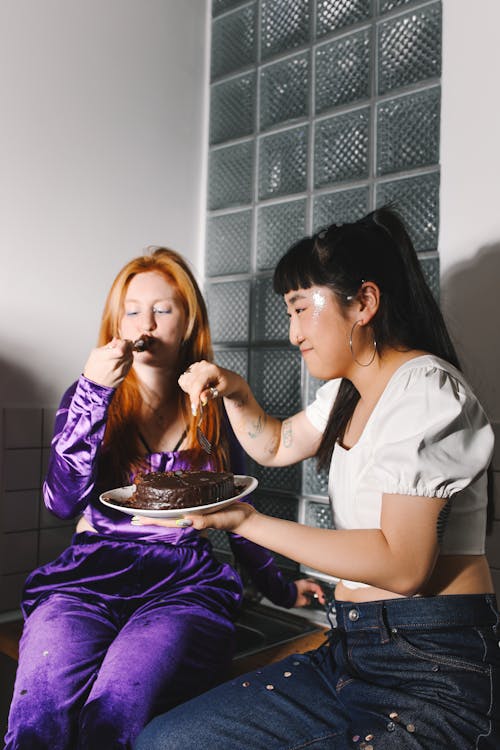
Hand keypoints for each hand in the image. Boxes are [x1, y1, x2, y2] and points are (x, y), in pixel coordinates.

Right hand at [83, 338, 133, 388]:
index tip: (122, 341)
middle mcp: (115, 365)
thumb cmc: (92, 369)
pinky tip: (121, 360)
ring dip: (128, 353)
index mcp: (107, 358)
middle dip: (127, 346)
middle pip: (129, 351)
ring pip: (131, 357)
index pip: (123, 347)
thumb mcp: (95, 353)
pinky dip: (128, 360)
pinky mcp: (124, 376)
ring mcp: (121, 371)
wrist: (93, 386)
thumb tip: (117, 340)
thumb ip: (108, 346)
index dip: (125, 342)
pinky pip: (130, 364)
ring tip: (120, 353)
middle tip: (122, 345)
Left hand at [131, 500, 255, 533]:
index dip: (151, 520)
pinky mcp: (202, 506)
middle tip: (134, 512)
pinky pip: (184, 503)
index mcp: (191, 521)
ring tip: (147, 504)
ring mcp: (196, 512)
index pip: (166, 522)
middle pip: (166, 517)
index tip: (135, 519)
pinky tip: (171, 496)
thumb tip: (188, 521)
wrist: (245, 518)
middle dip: (150, 515)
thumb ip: (205, 521)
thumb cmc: (233, 520)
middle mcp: (190, 517)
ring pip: (173, 510)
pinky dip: (174, 500)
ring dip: (159, 508)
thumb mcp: (219, 519)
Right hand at [178, 360, 243, 414]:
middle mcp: (202, 365)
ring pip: (184, 382)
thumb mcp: (222, 391)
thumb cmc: (227, 385)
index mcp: (212, 369)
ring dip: (190, 391)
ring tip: (202, 392)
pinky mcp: (191, 368)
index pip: (199, 382)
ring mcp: (196, 366)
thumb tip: (202, 399)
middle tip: (199, 404)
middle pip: (190, 383)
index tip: (194, 408)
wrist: (229, 379)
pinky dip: (188, 387)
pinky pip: (183, 380)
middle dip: (193, 396)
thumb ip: (211, 394)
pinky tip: (198, 388)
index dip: (195, 396)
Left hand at [293, 578, 325, 607]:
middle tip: (321, 596)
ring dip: (314, 590)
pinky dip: (309, 591)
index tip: (322, 600)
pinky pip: (305, 587)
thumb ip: (308, 600)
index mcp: (306, 584)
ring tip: (316, 596)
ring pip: (310, 585)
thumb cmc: (290, 596)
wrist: (282, 595)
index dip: (321, 594)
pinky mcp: (296, 586)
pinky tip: (309, 595)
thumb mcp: (302, 601)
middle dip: (318, 590)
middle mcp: (303, 582)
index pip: (317, 587)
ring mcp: (299, 584)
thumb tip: (308, 600)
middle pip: (314, 583)